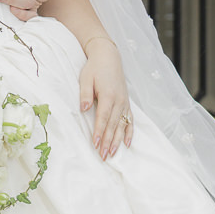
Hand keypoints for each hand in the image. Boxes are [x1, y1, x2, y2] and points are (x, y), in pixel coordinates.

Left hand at [79, 39, 131, 161]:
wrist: (109, 57)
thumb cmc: (95, 68)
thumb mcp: (85, 78)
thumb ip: (85, 94)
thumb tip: (84, 108)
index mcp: (108, 95)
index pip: (103, 118)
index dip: (100, 132)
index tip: (96, 144)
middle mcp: (119, 101)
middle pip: (113, 125)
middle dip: (108, 142)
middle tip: (103, 156)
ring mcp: (124, 103)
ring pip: (122, 125)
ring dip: (117, 141)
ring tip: (112, 154)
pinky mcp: (127, 103)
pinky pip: (130, 120)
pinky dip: (130, 132)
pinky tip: (128, 144)